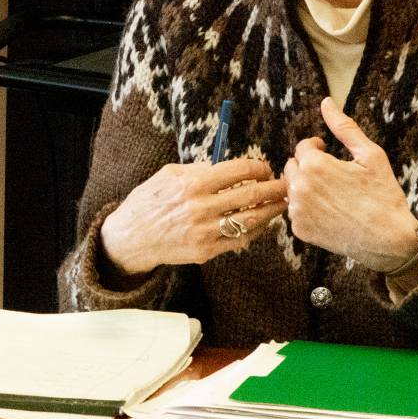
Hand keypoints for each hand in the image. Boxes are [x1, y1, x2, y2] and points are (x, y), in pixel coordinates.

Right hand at [99, 158, 286, 275]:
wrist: (132, 237)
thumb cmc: (149, 201)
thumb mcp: (168, 175)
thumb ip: (199, 169)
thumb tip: (228, 167)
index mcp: (192, 184)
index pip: (238, 171)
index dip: (258, 167)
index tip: (265, 168)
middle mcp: (201, 208)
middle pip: (251, 195)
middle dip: (274, 188)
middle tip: (285, 185)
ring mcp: (205, 232)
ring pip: (251, 219)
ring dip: (271, 210)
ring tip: (281, 204)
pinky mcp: (206, 251)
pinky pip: (240, 240)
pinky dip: (255, 231)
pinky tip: (262, 223)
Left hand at [282, 98, 417, 269]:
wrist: (389, 239)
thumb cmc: (383, 195)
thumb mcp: (370, 155)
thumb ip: (344, 127)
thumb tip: (326, 102)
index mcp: (314, 165)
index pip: (303, 147)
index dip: (318, 148)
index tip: (329, 153)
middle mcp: (299, 187)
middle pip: (292, 167)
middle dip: (308, 166)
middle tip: (332, 175)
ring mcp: (297, 211)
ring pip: (292, 189)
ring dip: (305, 187)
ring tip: (331, 193)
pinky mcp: (299, 230)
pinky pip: (295, 211)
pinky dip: (307, 209)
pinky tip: (329, 212)